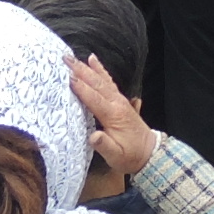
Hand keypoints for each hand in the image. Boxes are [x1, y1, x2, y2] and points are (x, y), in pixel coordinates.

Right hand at [70, 54, 157, 180]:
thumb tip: (93, 137)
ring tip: (74, 57)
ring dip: (87, 67)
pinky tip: (93, 60)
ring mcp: (119, 100)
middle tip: (65, 59)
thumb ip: (104, 146)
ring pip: (102, 80)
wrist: (148, 152)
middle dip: (80, 70)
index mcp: (114, 115)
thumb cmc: (129, 155)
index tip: (67, 77)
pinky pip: (107, 81)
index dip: (80, 88)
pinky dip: (99, 70)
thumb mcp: (116, 156)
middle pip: (97, 83)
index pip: (94, 98)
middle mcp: (117, 103)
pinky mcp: (119, 100)